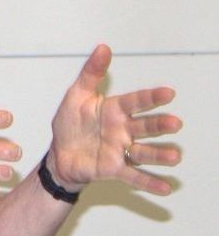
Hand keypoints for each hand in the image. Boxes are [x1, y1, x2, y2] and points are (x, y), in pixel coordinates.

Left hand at [49, 44, 181, 194]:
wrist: (59, 153)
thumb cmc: (70, 122)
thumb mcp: (76, 95)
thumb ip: (91, 73)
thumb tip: (103, 47)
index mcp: (114, 110)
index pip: (135, 101)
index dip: (150, 97)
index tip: (169, 92)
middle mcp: (123, 130)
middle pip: (145, 127)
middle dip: (160, 125)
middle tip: (175, 123)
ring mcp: (120, 150)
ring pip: (143, 152)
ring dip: (159, 155)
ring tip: (175, 157)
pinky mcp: (114, 169)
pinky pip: (133, 176)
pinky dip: (149, 182)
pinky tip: (166, 188)